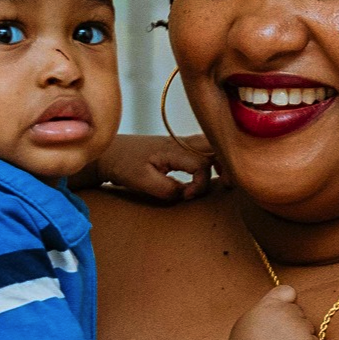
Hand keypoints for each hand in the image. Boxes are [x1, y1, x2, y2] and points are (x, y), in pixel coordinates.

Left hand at [94, 132, 219, 203]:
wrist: (109, 151)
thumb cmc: (123, 164)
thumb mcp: (142, 181)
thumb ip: (168, 189)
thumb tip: (186, 194)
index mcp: (173, 149)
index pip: (202, 164)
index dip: (201, 184)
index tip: (188, 197)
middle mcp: (180, 142)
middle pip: (214, 146)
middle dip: (227, 163)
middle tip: (230, 183)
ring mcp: (180, 142)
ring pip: (211, 144)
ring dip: (222, 159)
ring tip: (227, 177)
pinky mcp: (178, 146)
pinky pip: (203, 147)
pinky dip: (214, 156)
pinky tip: (215, 169)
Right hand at [225, 284, 319, 339]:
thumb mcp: (248, 321)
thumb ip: (265, 311)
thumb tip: (278, 310)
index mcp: (270, 304)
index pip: (288, 291)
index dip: (288, 302)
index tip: (283, 315)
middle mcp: (287, 311)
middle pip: (299, 313)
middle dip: (293, 326)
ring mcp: (300, 327)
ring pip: (308, 329)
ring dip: (300, 339)